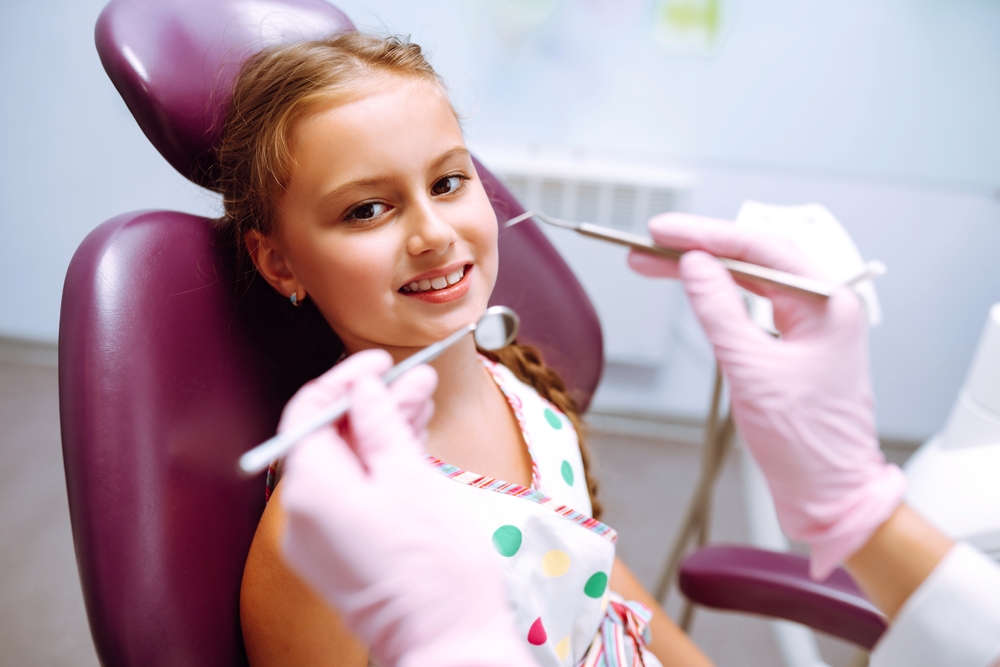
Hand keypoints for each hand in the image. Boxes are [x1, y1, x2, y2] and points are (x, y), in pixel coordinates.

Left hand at [278, 350, 535, 666]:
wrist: (448, 639)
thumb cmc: (433, 565)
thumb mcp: (409, 476)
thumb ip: (380, 424)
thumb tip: (364, 388)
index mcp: (310, 489)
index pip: (309, 411)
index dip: (345, 377)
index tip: (381, 361)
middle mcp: (302, 513)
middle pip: (329, 436)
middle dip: (372, 402)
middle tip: (416, 378)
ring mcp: (320, 536)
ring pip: (346, 462)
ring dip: (382, 429)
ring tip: (424, 401)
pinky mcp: (342, 550)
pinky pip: (354, 491)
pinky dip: (381, 463)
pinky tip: (414, 438)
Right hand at [630, 214, 906, 578]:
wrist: (830, 494)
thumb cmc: (805, 443)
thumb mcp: (751, 371)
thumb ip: (720, 311)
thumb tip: (694, 266)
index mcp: (828, 304)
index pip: (761, 249)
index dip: (706, 235)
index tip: (663, 230)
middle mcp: (823, 306)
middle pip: (753, 259)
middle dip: (698, 249)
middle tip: (648, 244)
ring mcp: (809, 326)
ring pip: (749, 281)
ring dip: (703, 271)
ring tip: (653, 263)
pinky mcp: (793, 346)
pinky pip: (751, 306)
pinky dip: (717, 297)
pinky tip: (691, 288)